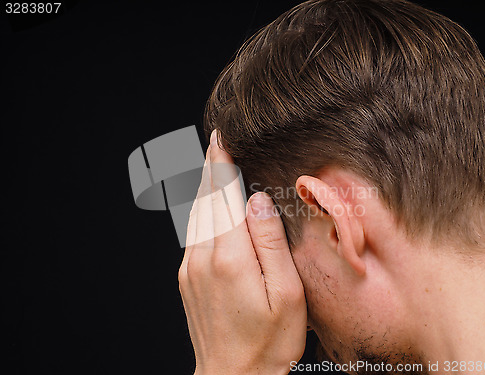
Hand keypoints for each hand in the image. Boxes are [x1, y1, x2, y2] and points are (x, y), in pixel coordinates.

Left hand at [178, 130, 306, 374]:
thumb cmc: (268, 341)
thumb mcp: (287, 294)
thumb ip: (271, 242)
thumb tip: (257, 200)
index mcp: (231, 256)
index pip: (224, 195)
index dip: (222, 164)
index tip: (220, 138)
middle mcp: (203, 256)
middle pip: (206, 199)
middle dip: (211, 167)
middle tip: (216, 141)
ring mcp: (190, 267)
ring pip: (196, 213)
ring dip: (204, 186)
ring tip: (212, 164)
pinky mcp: (187, 277)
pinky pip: (192, 232)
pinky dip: (201, 209)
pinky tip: (209, 204)